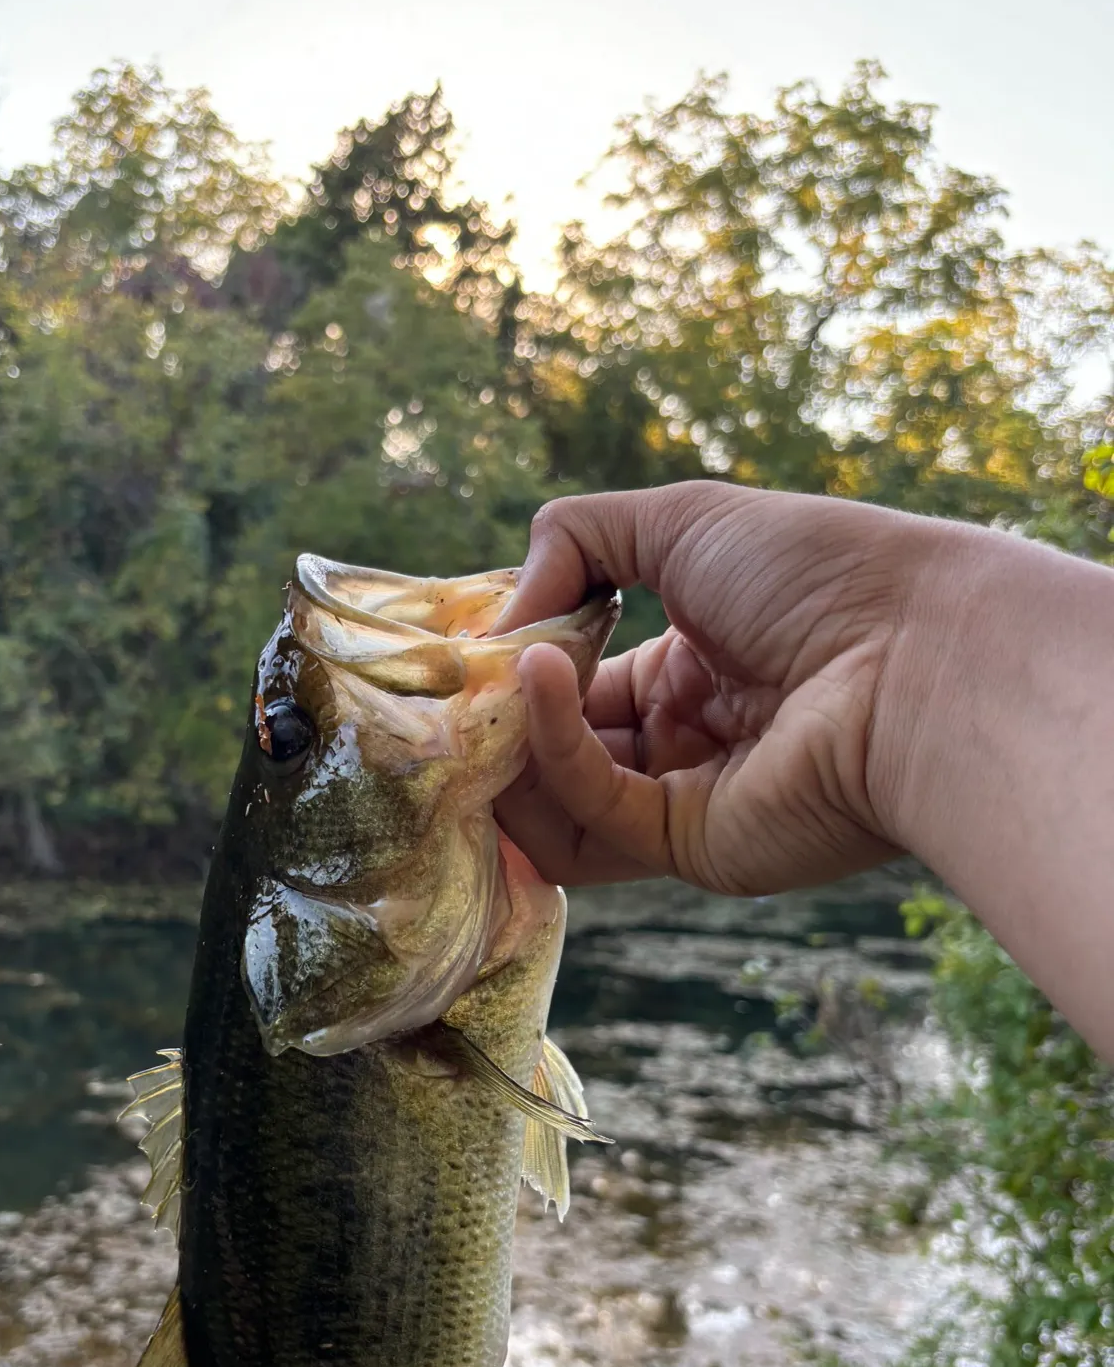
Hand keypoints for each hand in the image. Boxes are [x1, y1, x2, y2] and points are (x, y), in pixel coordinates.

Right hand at [494, 481, 946, 894]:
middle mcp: (682, 738)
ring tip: (475, 692)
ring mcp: (682, 798)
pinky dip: (552, 746)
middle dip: (496, 715)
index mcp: (688, 665)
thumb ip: (574, 540)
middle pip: (554, 746)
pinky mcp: (687, 847)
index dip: (520, 661)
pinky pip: (591, 807)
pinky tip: (540, 678)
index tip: (468, 642)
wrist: (920, 650)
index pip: (575, 678)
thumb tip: (504, 622)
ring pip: (554, 795)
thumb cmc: (816, 571)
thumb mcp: (682, 519)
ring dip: (507, 742)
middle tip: (446, 685)